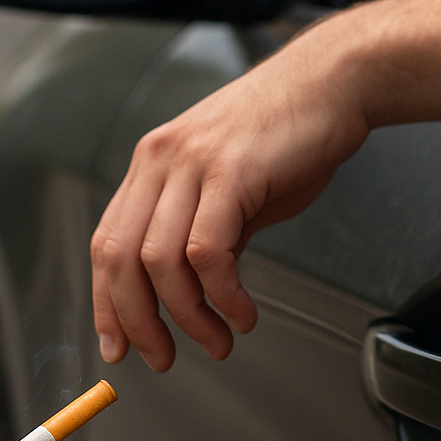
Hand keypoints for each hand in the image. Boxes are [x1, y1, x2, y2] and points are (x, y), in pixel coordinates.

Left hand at [91, 25, 368, 370]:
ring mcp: (191, 163)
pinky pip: (208, 252)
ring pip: (160, 262)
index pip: (107, 243)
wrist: (333, 82)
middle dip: (138, 322)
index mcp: (153, 163)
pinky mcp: (229, 173)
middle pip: (121, 258)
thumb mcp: (233, 186)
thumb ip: (208, 232)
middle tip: (163, 358)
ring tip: (219, 340)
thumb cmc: (290, 132)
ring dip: (188, 316)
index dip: (106, 302)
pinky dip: (222, 295)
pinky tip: (242, 312)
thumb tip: (197, 289)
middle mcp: (160, 160)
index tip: (118, 344)